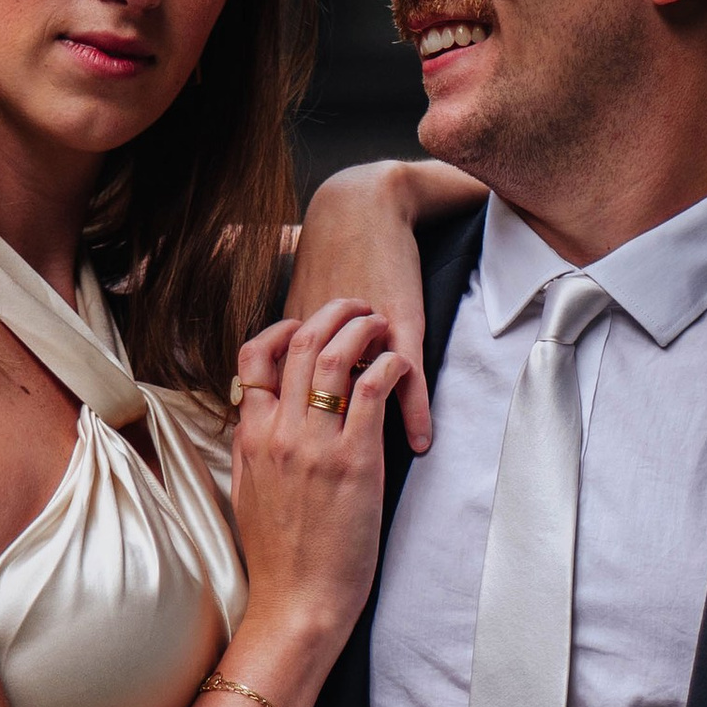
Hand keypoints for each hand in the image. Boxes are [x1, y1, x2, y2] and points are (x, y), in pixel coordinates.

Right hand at [228, 297, 406, 649]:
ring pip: (334, 355)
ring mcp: (315, 445)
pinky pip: (372, 390)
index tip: (307, 325)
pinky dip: (389, 365)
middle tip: (356, 306)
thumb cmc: (282, 560)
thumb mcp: (251, 495)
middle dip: (330, 312)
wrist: (297, 605)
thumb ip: (257, 452)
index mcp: (251, 439)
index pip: (254, 357)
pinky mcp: (355, 462)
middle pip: (297, 342)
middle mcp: (278, 432)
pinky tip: (399, 363)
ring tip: (381, 321)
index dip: (283, 329)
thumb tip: (264, 426)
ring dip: (361, 327)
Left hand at [288, 160, 477, 453]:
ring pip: (364, 400)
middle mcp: (324, 346)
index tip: (293, 481)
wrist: (362, 208)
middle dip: (330, 461)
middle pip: (322, 415)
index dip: (291, 445)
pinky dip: (413, 411)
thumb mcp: (302, 305)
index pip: (286, 407)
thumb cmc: (332, 258)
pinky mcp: (399, 324)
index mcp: (296, 344)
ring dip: (374, 445)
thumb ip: (293, 348)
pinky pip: (405, 376)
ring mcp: (363, 338)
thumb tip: (284, 388)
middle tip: (339, 498)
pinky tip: (422, 441)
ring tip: (381, 481)